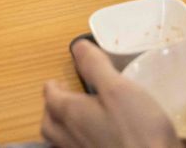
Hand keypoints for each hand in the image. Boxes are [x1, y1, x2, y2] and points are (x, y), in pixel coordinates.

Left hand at [42, 40, 181, 147]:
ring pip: (59, 142)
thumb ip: (96, 67)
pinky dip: (77, 143)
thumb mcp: (119, 89)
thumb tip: (77, 47)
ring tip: (77, 119)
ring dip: (61, 127)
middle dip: (52, 108)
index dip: (52, 86)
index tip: (58, 80)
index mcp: (71, 114)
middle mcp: (69, 139)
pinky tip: (95, 140)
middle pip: (49, 123)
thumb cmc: (137, 130)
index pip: (50, 97)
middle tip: (64, 98)